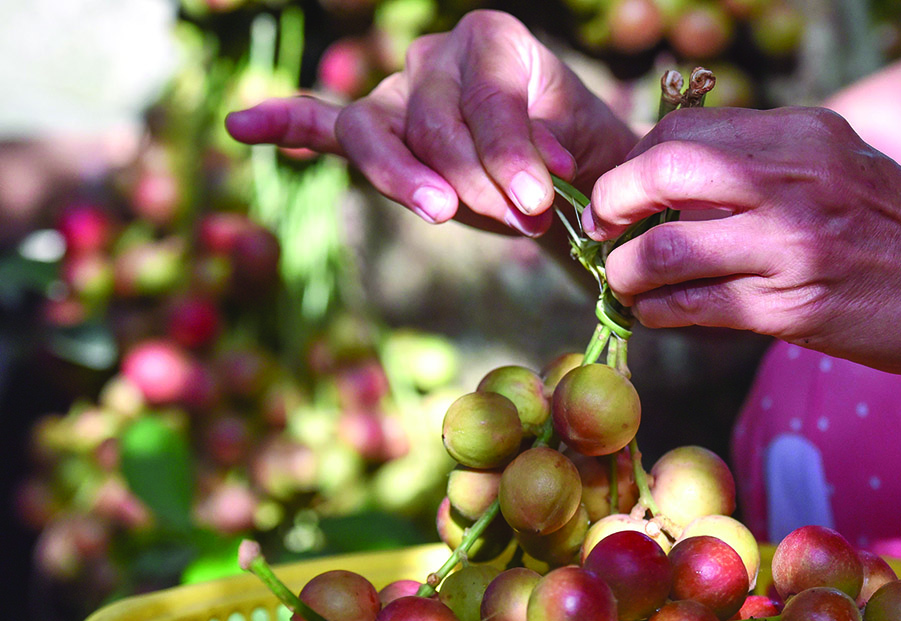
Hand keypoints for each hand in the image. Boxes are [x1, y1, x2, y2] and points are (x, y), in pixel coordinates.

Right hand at [225, 10, 636, 238]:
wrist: (555, 163)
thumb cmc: (569, 152)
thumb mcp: (581, 150)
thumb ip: (558, 156)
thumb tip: (543, 174)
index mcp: (494, 41)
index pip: (487, 96)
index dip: (512, 152)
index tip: (539, 201)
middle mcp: (435, 55)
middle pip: (433, 119)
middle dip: (475, 180)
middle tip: (521, 221)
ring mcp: (395, 90)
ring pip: (377, 130)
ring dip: (404, 179)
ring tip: (440, 211)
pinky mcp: (371, 128)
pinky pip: (322, 122)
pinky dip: (284, 125)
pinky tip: (242, 125)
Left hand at [583, 105, 900, 375]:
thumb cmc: (896, 227)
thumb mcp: (836, 164)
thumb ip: (762, 163)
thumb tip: (673, 177)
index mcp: (799, 135)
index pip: (683, 133)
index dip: (634, 164)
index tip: (620, 194)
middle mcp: (791, 180)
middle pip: (662, 171)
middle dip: (611, 203)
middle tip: (600, 230)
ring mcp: (790, 245)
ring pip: (665, 248)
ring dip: (625, 271)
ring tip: (624, 281)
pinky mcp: (792, 307)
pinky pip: (694, 307)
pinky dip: (656, 310)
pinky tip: (654, 312)